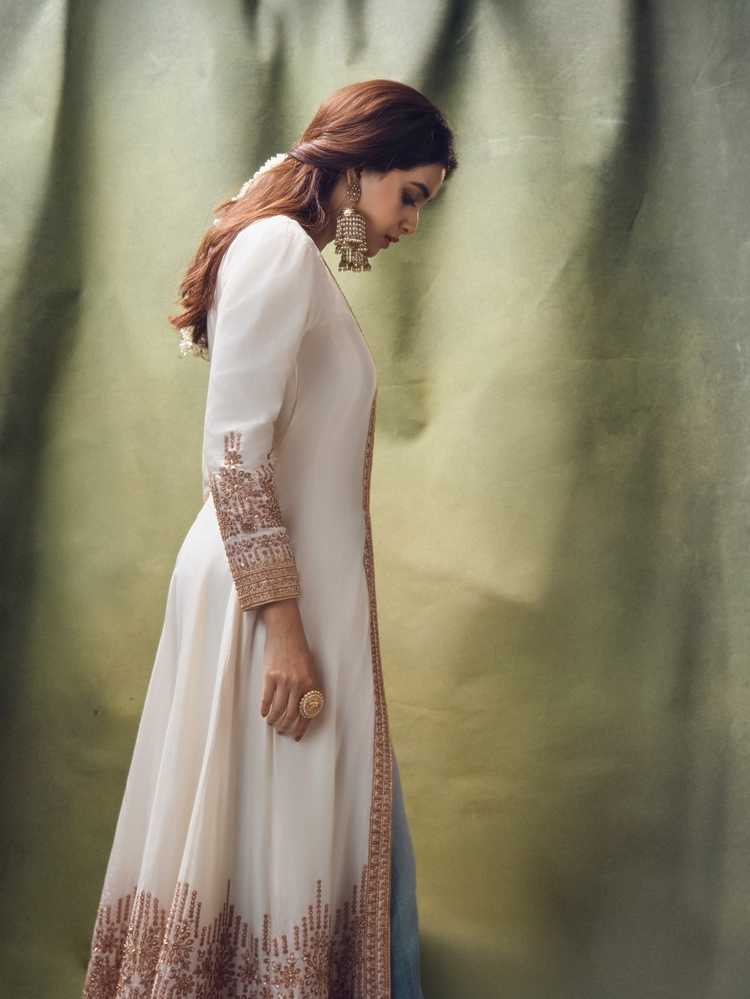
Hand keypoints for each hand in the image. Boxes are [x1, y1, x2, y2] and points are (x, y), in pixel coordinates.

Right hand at [259, 598, 321, 742]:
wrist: (286, 632)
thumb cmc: (299, 651)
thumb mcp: (309, 670)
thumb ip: (307, 689)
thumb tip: (301, 710)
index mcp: (311, 684)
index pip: (307, 713)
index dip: (301, 728)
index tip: (296, 736)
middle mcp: (299, 684)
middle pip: (291, 715)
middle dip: (285, 726)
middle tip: (281, 730)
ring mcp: (284, 681)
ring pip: (278, 710)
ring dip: (274, 720)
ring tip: (271, 722)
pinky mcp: (270, 676)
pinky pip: (267, 699)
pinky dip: (265, 709)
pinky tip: (264, 713)